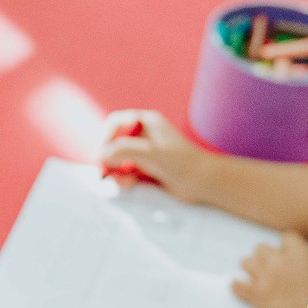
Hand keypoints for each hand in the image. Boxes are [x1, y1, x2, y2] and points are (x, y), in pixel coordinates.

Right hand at [99, 110, 213, 203]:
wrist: (204, 182)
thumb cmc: (183, 163)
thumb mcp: (151, 153)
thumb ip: (125, 150)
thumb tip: (102, 154)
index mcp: (147, 122)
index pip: (115, 123)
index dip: (106, 138)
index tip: (104, 156)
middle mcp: (144, 135)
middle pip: (114, 142)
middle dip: (108, 157)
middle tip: (106, 173)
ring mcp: (146, 153)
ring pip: (119, 159)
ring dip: (115, 170)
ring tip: (121, 181)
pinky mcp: (148, 169)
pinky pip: (127, 172)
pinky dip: (124, 178)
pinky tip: (129, 185)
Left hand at [233, 232, 307, 307]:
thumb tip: (298, 257)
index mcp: (297, 252)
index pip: (286, 238)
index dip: (287, 248)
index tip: (290, 257)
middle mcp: (278, 260)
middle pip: (261, 248)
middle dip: (266, 258)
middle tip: (274, 270)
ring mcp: (264, 276)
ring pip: (245, 262)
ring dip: (252, 269)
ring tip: (260, 279)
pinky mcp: (255, 295)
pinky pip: (236, 285)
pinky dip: (239, 287)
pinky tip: (244, 289)